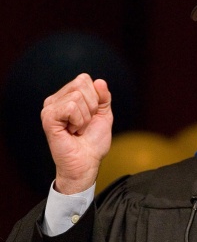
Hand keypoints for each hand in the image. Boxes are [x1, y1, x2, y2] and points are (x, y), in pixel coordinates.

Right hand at [41, 73, 112, 193]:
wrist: (86, 162)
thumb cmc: (93, 141)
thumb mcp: (104, 114)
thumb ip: (103, 97)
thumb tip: (99, 81)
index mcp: (67, 96)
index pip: (85, 79)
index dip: (96, 98)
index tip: (91, 116)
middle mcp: (55, 100)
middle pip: (81, 83)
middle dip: (91, 106)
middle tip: (84, 123)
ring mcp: (49, 108)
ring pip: (77, 96)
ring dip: (85, 116)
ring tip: (77, 129)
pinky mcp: (48, 118)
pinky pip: (71, 107)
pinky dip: (79, 121)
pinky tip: (72, 131)